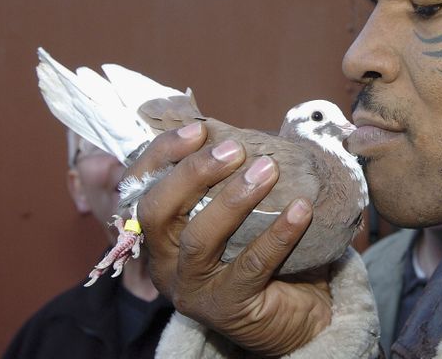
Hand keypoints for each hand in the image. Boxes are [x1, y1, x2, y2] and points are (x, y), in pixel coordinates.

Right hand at [132, 122, 332, 355]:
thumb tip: (243, 132)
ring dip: (234, 198)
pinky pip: (251, 265)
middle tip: (235, 150)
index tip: (198, 129)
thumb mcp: (236, 214)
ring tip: (269, 170)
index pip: (140, 188)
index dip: (163, 155)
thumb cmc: (259, 251)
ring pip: (199, 239)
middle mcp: (164, 261)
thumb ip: (228, 180)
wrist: (292, 312)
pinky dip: (277, 233)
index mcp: (159, 232)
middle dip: (193, 173)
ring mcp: (192, 288)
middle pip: (158, 212)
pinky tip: (301, 210)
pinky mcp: (226, 308)